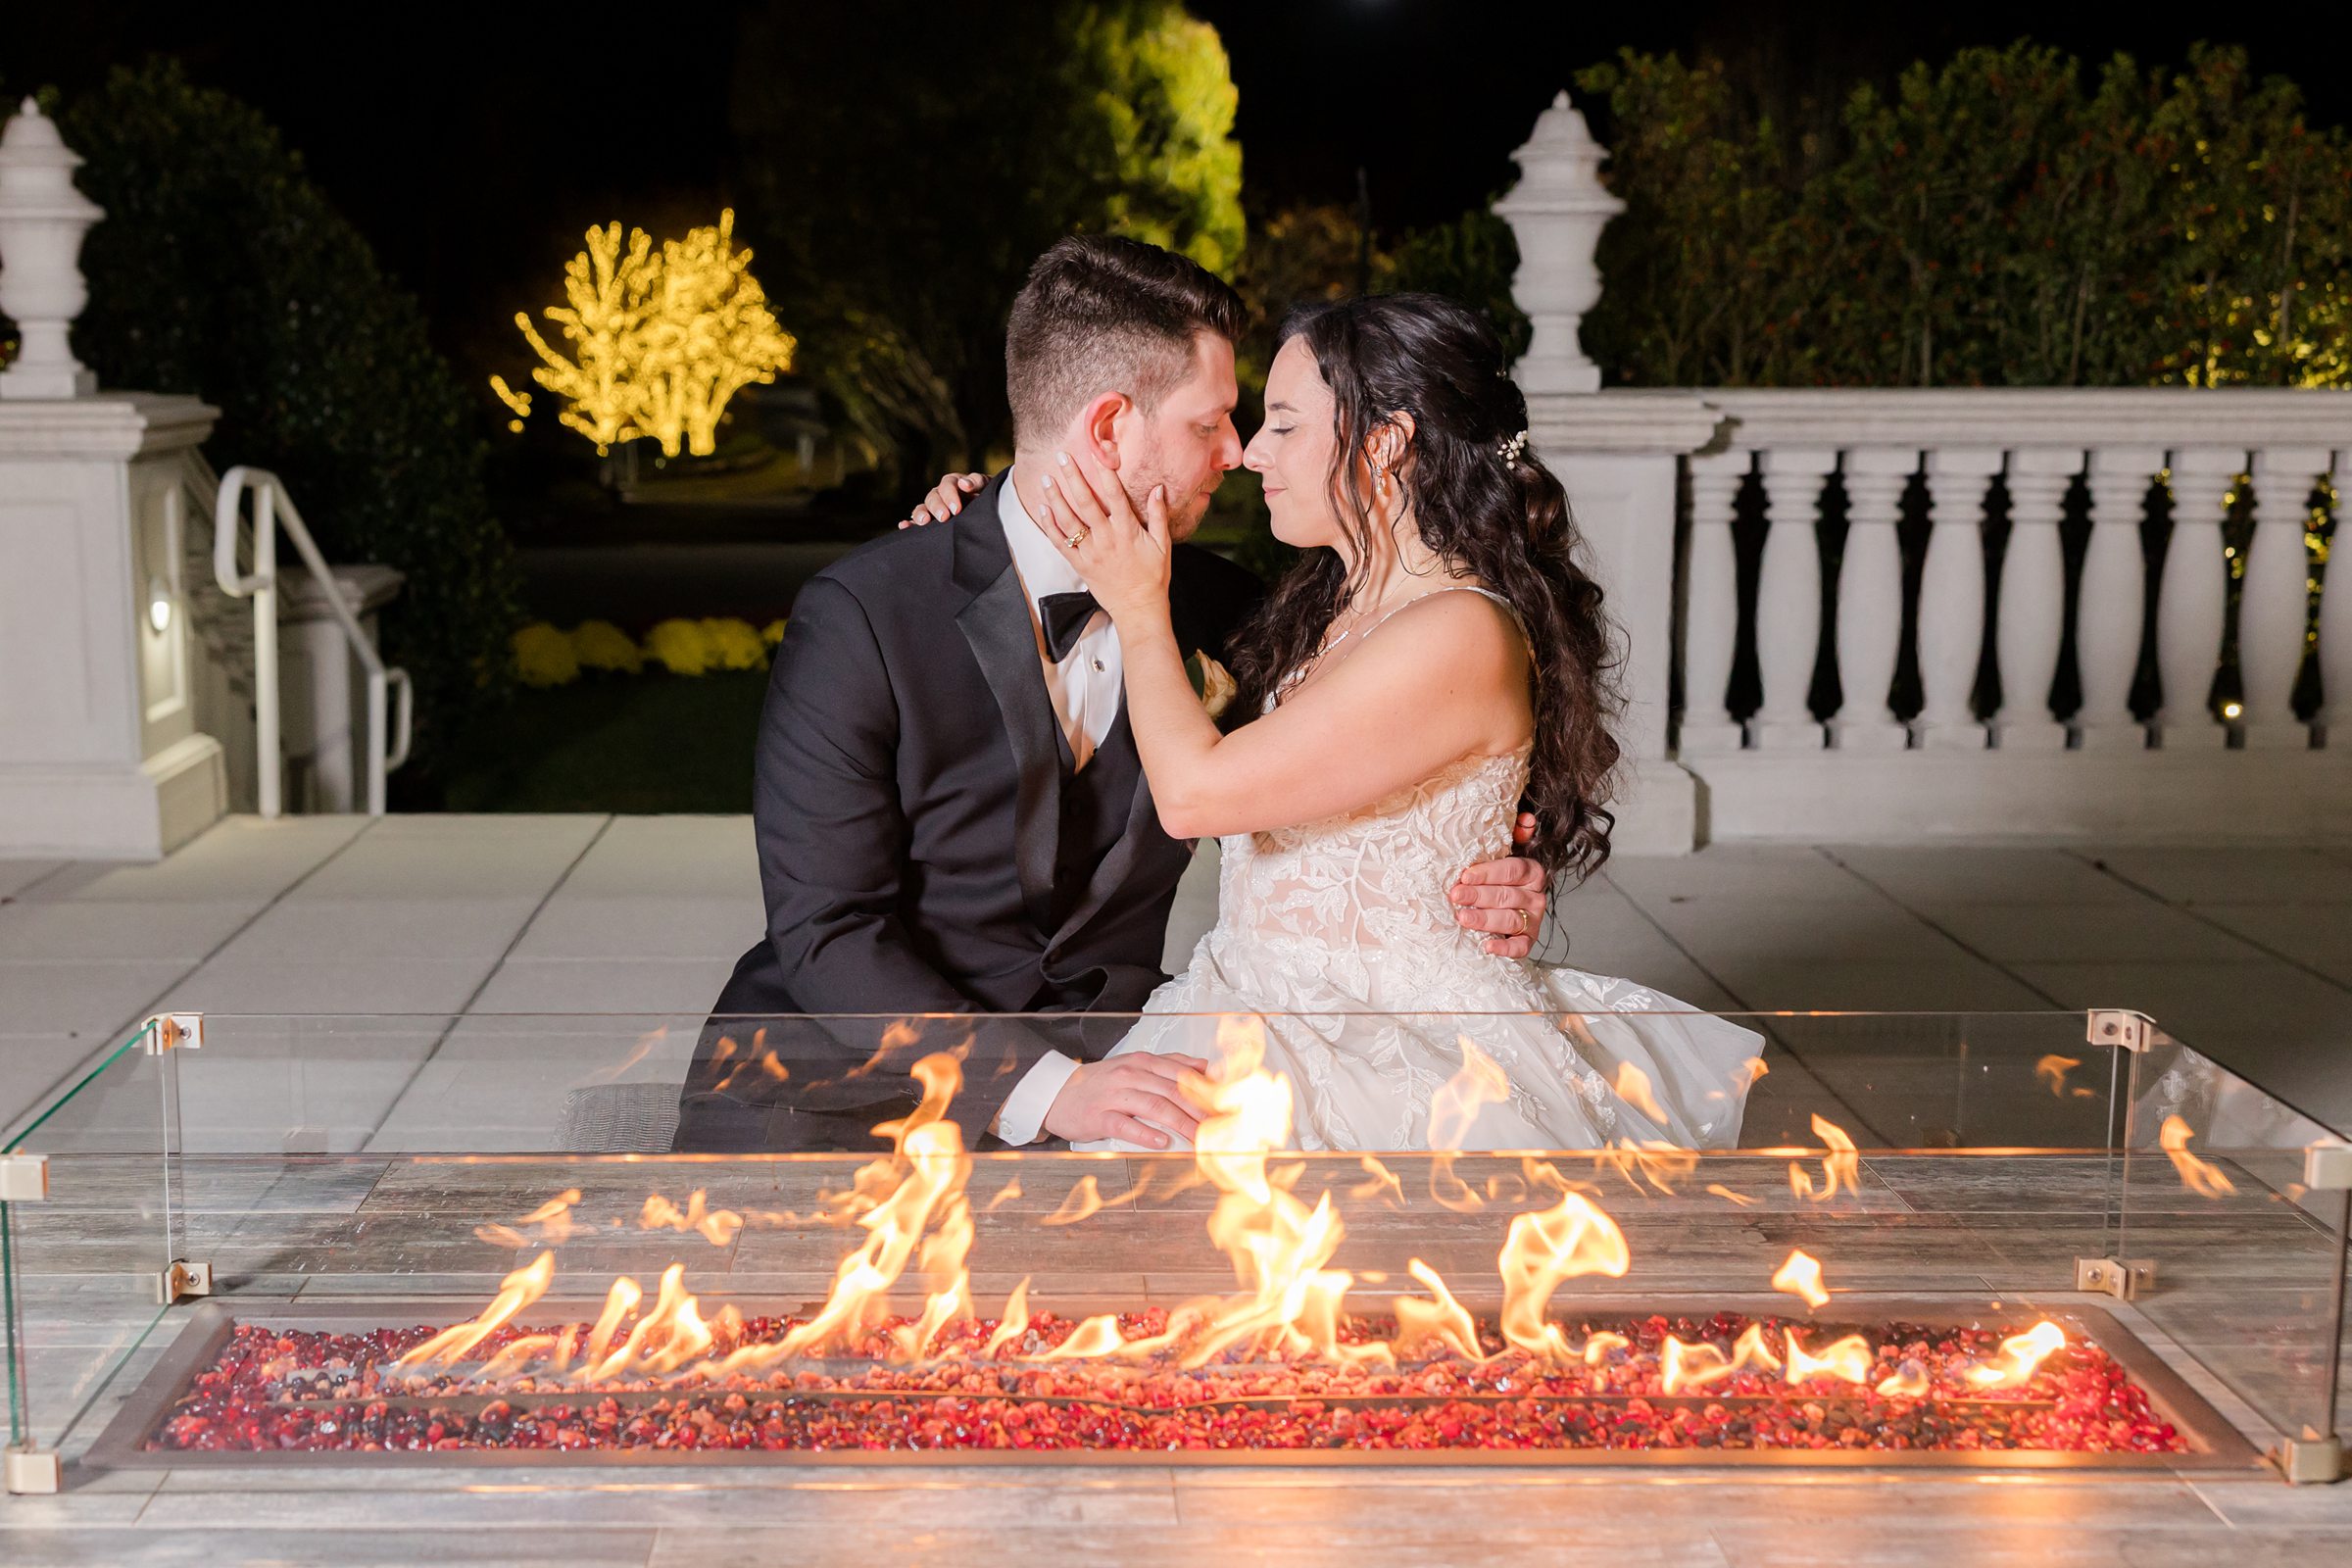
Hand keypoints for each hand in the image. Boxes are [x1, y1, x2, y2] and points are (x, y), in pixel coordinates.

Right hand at [899, 472, 985, 528]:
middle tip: (945, 517)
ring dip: (921, 513)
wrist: (994, 517)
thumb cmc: (991, 500)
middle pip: (934, 496)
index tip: (957, 508)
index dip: (950, 494)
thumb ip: (978, 482)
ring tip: (924, 521)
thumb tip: (964, 484)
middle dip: (938, 506)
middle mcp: (942, 494)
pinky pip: (916, 522)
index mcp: (956, 483)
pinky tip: (904, 526)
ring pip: (923, 507)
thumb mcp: (988, 487)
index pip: (949, 484)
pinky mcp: (931, 522)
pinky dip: (910, 524)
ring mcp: (935, 508)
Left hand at [1037, 448, 1172, 622]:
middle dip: (1073, 478)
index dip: (1105, 474)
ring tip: (1046, 479)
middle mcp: (1106, 539)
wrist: (1138, 608)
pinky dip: (1050, 526)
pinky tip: (1042, 509)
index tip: (1097, 454)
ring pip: (1068, 521)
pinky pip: (1060, 543)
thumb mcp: (1163, 545)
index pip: (1115, 496)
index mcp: (1127, 531)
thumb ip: (1158, 515)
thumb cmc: (1153, 576)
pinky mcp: (1080, 565)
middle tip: (1062, 457)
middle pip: (1085, 503)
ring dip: (1055, 498)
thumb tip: (1158, 489)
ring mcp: (1091, 552)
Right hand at [1041, 1053, 1209, 1148]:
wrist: (1056, 1093)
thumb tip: (1204, 1068)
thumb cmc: (1099, 1084)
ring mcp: (1114, 1095)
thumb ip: (1168, 1065)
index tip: (1223, 1105)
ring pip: (1156, 1107)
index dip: (1205, 1091)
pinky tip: (1162, 1143)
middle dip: (1200, 1111)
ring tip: (1198, 1138)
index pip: (1181, 1074)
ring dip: (1181, 1124)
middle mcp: (1130, 1075)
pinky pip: (1126, 1125)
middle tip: (1218, 1127)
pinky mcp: (1099, 1116)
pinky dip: (1146, 1134)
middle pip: (1173, 1092)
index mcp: (1141, 1062)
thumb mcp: (1134, 1065)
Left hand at [1451, 816, 1546, 956]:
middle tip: (1455, 895)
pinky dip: (1505, 949)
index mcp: (1532, 872)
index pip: (1512, 870)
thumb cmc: (1498, 876)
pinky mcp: (1528, 940)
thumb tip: (1526, 820)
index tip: (1465, 875)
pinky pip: (1521, 947)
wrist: (1503, 903)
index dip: (1489, 873)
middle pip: (1507, 896)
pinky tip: (1487, 947)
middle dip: (1479, 896)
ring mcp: (1533, 919)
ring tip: (1462, 918)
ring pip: (1511, 920)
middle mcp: (1536, 896)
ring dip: (1485, 920)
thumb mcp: (1505, 851)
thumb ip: (1515, 834)